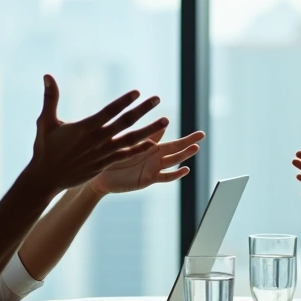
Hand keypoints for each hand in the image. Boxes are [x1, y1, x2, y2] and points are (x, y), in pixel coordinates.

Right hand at [26, 75, 167, 192]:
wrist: (46, 178)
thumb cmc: (45, 148)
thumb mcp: (46, 121)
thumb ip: (50, 98)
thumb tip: (47, 75)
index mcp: (84, 128)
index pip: (109, 112)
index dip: (124, 101)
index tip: (137, 92)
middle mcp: (97, 140)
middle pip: (124, 123)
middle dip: (142, 110)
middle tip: (157, 98)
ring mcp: (103, 153)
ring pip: (131, 139)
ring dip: (150, 130)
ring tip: (166, 121)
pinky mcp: (105, 164)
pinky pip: (127, 155)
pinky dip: (140, 149)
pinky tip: (154, 143)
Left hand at [89, 128, 204, 195]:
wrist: (98, 175)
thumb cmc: (109, 155)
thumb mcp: (126, 141)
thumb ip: (143, 133)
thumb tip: (160, 121)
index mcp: (149, 145)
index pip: (169, 138)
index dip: (184, 136)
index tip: (196, 131)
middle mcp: (154, 156)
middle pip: (175, 148)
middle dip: (189, 141)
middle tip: (202, 135)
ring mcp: (153, 167)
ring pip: (172, 160)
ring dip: (184, 154)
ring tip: (196, 148)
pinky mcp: (148, 179)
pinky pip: (165, 177)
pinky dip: (175, 174)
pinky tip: (186, 169)